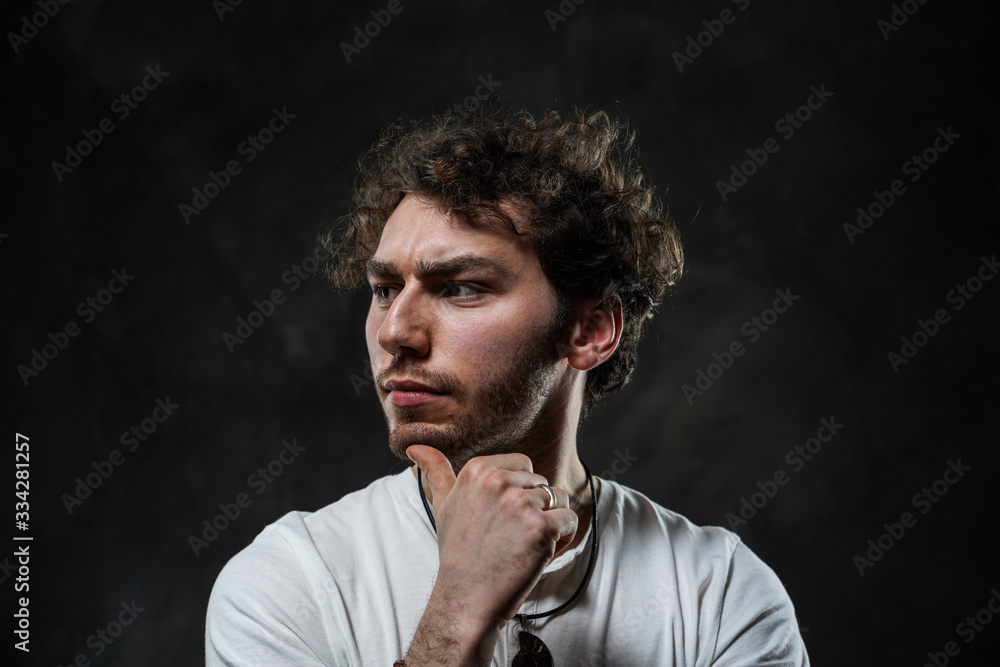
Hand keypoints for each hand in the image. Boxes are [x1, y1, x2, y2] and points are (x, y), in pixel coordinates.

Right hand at [406, 445, 578, 631]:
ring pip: (560, 499)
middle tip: (512, 536)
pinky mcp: (541, 526)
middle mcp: (498, 481)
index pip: (522, 464)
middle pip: (542, 482)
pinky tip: (541, 553)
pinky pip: (570, 520)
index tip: (503, 518)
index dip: (520, 492)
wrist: (466, 598)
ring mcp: (520, 503)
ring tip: (526, 545)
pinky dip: (564, 538)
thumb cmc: (457, 553)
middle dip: (536, 508)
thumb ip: (434, 471)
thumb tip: (415, 447)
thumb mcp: (443, 505)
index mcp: (476, 470)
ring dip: (552, 523)